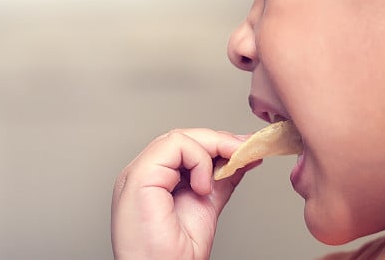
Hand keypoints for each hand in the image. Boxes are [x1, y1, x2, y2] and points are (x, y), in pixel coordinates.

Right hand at [111, 128, 255, 259]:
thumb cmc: (173, 255)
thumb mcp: (206, 205)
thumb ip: (219, 179)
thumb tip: (241, 157)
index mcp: (155, 179)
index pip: (185, 146)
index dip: (217, 143)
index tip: (246, 148)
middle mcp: (144, 174)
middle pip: (182, 137)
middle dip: (218, 141)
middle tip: (244, 152)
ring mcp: (138, 174)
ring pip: (178, 137)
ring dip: (210, 148)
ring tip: (223, 172)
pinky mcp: (139, 177)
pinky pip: (174, 146)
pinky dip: (197, 159)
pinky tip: (203, 186)